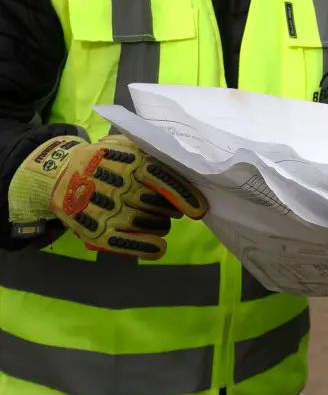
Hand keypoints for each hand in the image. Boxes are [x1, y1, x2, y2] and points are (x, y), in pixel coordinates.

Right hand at [9, 134, 207, 258]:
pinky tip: (159, 248)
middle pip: (157, 204)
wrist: (61, 173)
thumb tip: (187, 162)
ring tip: (162, 223)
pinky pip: (123, 243)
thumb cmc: (106, 159)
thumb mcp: (127, 146)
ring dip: (161, 225)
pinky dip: (145, 246)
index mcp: (129, 161)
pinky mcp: (93, 229)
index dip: (183, 196)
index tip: (199, 209)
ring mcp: (105, 208)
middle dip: (171, 210)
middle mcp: (117, 185)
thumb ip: (153, 153)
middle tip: (173, 211)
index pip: (162, 178)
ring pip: (145, 223)